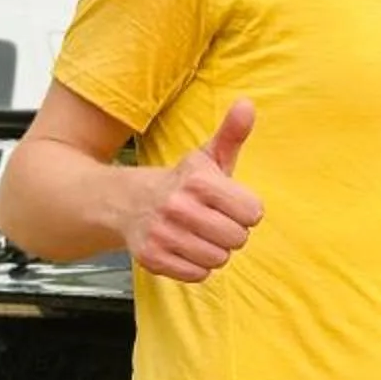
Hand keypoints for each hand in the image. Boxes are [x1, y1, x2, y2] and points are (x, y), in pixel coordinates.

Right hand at [124, 99, 262, 282]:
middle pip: (238, 239)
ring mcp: (162, 234)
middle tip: (213, 220)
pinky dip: (196, 266)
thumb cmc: (182, 182)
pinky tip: (185, 247)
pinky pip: (197, 275)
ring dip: (214, 250)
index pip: (253, 213)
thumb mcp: (207, 156)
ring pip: (219, 259)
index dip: (245, 210)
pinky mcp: (152, 258)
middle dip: (231, 232)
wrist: (127, 201)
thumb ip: (232, 133)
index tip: (230, 204)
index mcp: (198, 181)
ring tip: (199, 233)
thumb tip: (247, 104)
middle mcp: (178, 207)